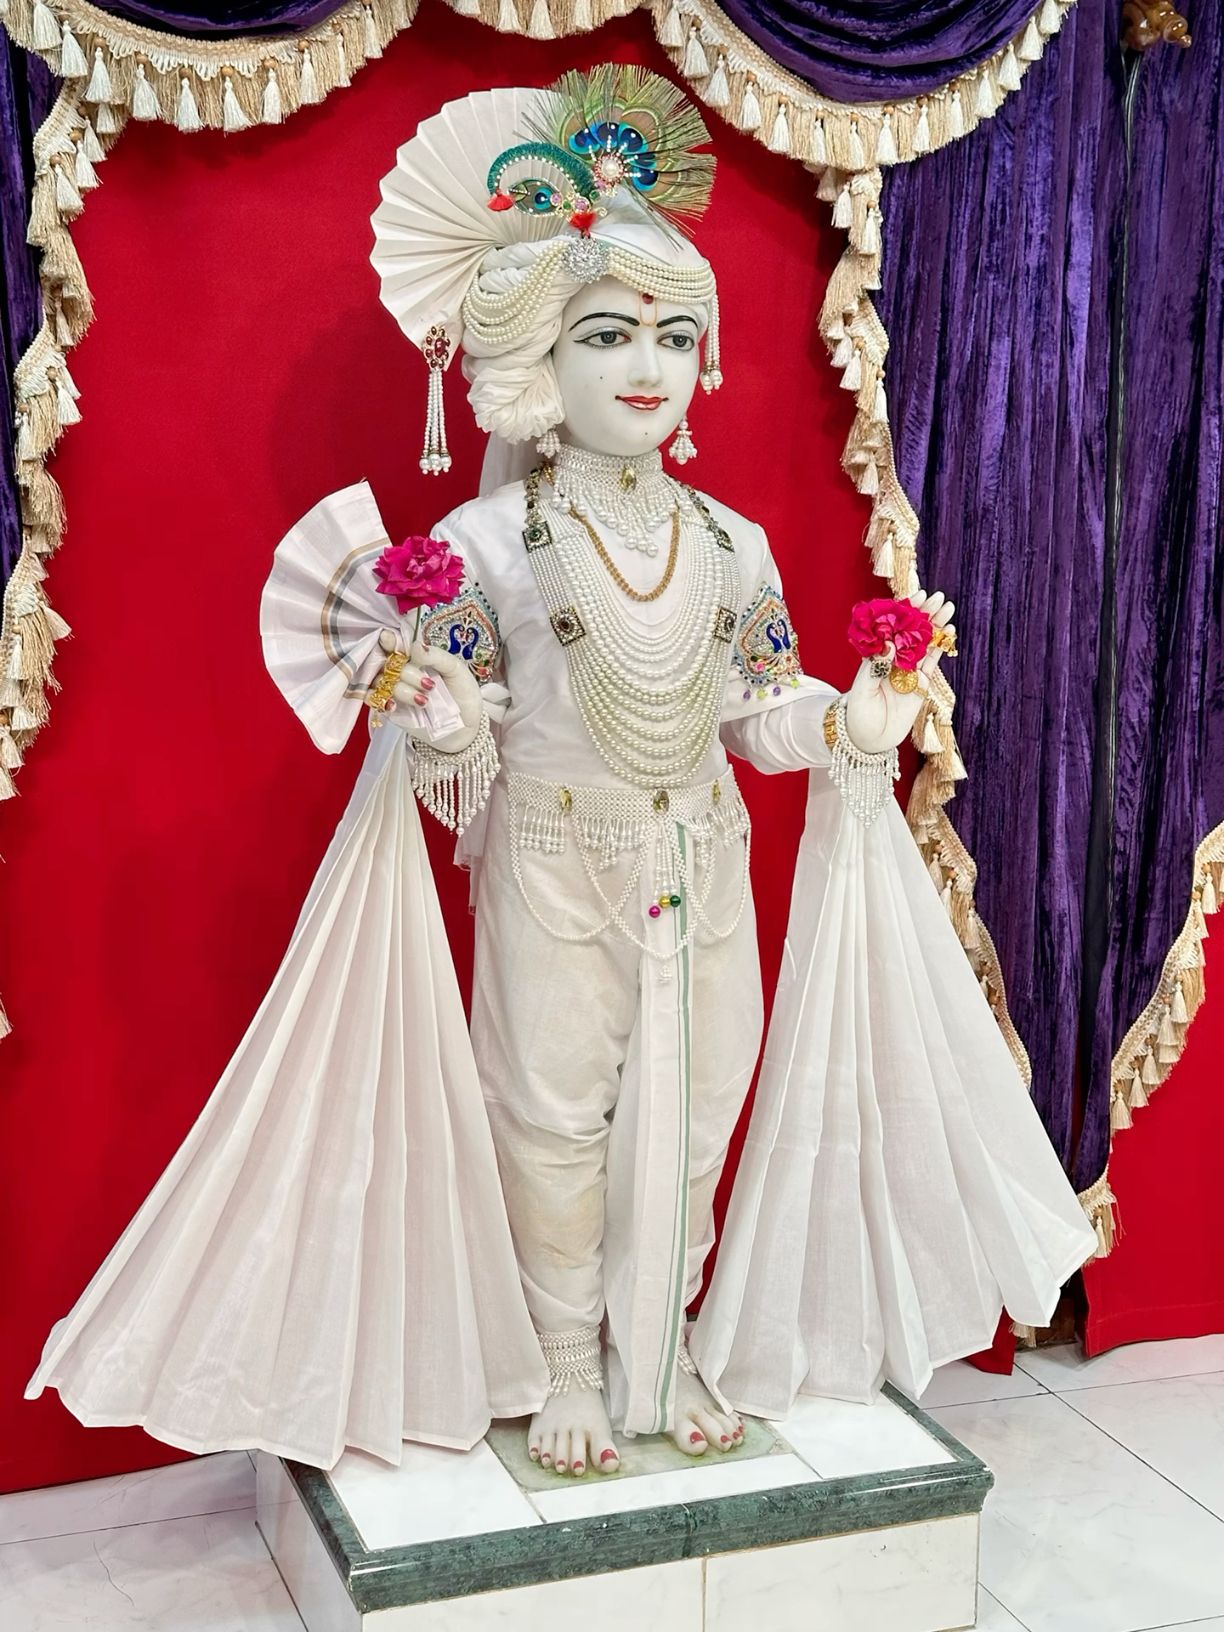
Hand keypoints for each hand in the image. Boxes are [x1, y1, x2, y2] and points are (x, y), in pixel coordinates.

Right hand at [377, 630, 482, 752]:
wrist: (466, 724)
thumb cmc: (462, 692)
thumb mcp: (454, 668)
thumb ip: (435, 656)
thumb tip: (415, 646)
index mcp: (414, 657)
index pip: (394, 644)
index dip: (388, 640)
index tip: (389, 640)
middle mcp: (400, 671)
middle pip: (385, 662)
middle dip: (406, 673)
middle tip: (428, 685)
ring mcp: (394, 689)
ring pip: (380, 681)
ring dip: (402, 689)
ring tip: (424, 700)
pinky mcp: (390, 708)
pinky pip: (374, 700)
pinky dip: (383, 700)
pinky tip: (396, 705)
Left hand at [843, 590, 955, 753]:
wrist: (868, 740)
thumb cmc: (858, 714)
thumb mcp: (862, 689)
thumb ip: (875, 667)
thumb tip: (889, 643)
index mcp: (877, 656)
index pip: (893, 627)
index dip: (905, 612)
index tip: (916, 596)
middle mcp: (893, 660)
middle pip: (912, 632)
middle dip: (925, 614)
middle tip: (938, 597)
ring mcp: (908, 672)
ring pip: (925, 644)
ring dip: (936, 626)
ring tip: (948, 607)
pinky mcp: (920, 685)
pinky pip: (932, 664)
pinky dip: (940, 648)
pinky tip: (949, 633)